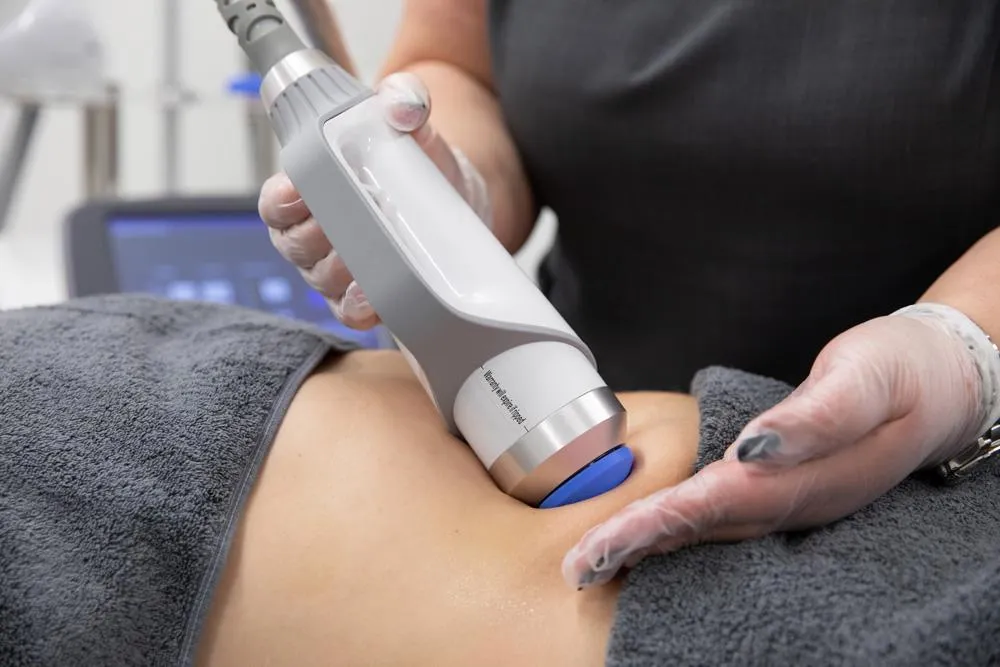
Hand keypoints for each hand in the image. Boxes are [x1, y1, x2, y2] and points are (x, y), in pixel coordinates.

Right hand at [257, 72, 491, 328]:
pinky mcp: (365, 299)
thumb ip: (402, 101)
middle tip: (351, 220)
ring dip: (342, 269)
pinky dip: (358, 306)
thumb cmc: (413, 160)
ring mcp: (336, 272)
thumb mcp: (409, 123)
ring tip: (371, 252)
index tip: (298, 189)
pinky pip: (349, 312)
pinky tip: (373, 294)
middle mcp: (313, 236)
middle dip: (319, 236)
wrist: (453, 197)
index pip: (275, 204)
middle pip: (295, 245)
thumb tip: (401, 103)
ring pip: (321, 279)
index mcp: (306, 193)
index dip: (280, 200)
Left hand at [562, 303, 999, 588]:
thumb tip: (754, 447)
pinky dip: (679, 529)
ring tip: (596, 561)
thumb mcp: (866, 380)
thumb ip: (815, 417)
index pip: (711, 509)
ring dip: (650, 546)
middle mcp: (793, 504)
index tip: (601, 546)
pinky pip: (724, 519)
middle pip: (700, 532)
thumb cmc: (901, 373)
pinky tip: (652, 533)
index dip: (653, 528)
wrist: (946, 385)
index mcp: (805, 480)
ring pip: (709, 532)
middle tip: (577, 569)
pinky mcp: (787, 491)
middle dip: (635, 550)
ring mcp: (791, 503)